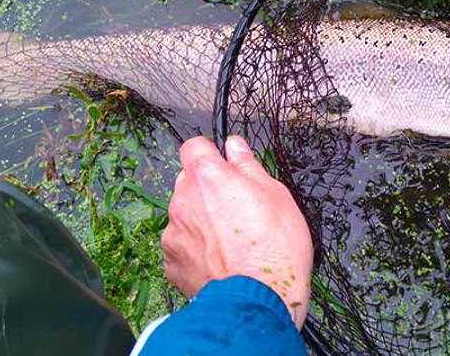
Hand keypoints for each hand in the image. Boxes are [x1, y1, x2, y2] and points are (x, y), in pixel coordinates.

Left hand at [162, 135, 313, 328]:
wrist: (259, 303)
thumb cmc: (275, 249)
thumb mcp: (276, 195)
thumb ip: (249, 166)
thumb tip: (235, 146)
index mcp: (207, 177)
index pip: (194, 147)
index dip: (210, 154)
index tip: (226, 166)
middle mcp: (182, 200)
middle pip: (188, 182)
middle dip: (207, 190)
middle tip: (238, 208)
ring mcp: (174, 233)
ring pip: (185, 216)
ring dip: (201, 221)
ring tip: (232, 242)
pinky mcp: (172, 263)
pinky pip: (182, 247)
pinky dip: (197, 251)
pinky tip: (221, 261)